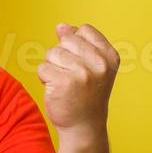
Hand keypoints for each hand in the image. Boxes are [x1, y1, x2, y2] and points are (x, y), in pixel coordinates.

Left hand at [37, 22, 119, 140]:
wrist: (83, 126)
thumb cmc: (85, 94)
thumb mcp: (91, 65)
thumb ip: (78, 43)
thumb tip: (61, 26)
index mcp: (109, 56)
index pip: (84, 31)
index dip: (74, 44)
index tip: (81, 63)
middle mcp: (99, 64)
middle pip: (65, 41)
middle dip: (61, 57)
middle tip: (71, 76)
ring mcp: (82, 73)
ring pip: (52, 54)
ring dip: (52, 68)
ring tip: (64, 84)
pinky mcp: (63, 82)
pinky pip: (42, 68)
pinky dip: (44, 79)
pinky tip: (56, 90)